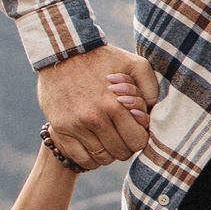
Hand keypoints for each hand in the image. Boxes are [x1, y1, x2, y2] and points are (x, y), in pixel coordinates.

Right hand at [39, 46, 158, 169]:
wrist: (62, 51)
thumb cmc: (102, 58)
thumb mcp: (134, 63)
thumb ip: (150, 87)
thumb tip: (151, 114)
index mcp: (114, 105)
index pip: (137, 142)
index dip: (140, 138)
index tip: (135, 131)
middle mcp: (94, 119)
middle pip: (120, 153)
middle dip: (126, 147)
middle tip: (123, 136)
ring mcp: (75, 125)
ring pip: (101, 158)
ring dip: (109, 153)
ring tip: (109, 140)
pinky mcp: (60, 128)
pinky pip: (80, 158)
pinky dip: (90, 159)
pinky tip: (95, 147)